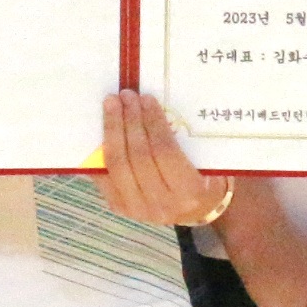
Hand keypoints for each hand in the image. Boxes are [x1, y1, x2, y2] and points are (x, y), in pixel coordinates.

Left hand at [96, 90, 227, 226]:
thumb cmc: (206, 179)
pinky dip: (99, 151)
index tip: (147, 98)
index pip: (165, 152)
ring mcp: (137, 209)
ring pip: (117, 165)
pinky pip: (103, 175)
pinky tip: (99, 129)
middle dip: (130, 121)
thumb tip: (152, 106)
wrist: (196, 210)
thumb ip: (185, 141)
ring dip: (112, 130)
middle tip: (126, 96)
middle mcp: (162, 205)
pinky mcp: (120, 208)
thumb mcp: (207, 161)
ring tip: (112, 105)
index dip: (153, 122)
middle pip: (137, 156)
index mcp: (189, 192)